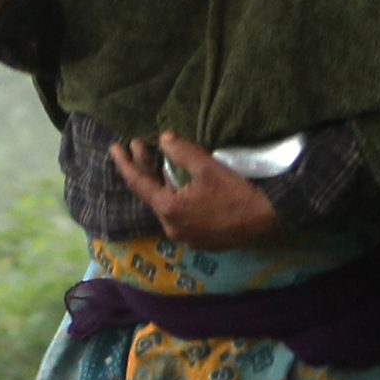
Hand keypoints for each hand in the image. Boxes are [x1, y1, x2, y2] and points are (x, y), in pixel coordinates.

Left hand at [109, 132, 278, 248]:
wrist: (265, 220)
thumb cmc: (235, 193)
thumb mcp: (207, 167)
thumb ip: (182, 152)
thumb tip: (164, 139)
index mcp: (169, 209)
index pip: (139, 184)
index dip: (125, 164)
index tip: (114, 148)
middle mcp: (171, 226)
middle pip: (152, 194)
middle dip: (144, 168)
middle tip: (138, 145)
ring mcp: (185, 236)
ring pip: (166, 204)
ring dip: (161, 182)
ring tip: (159, 161)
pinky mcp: (199, 239)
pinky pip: (179, 214)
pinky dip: (174, 196)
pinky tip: (180, 184)